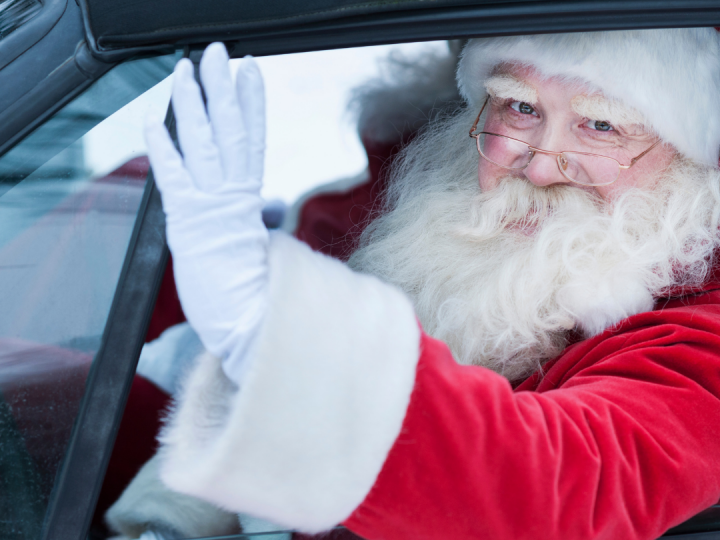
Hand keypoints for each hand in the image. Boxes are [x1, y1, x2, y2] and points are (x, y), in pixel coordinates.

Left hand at [145, 43, 267, 383]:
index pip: (252, 140)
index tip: (251, 73)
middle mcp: (232, 197)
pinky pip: (173, 176)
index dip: (251, 104)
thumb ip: (263, 219)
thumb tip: (273, 203)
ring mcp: (210, 207)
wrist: (251, 324)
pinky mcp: (188, 222)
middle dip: (222, 89)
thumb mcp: (262, 248)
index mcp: (249, 202)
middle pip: (229, 131)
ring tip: (187, 69)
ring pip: (203, 143)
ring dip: (194, 104)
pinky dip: (163, 147)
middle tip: (219, 54)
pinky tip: (154, 118)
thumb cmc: (255, 294)